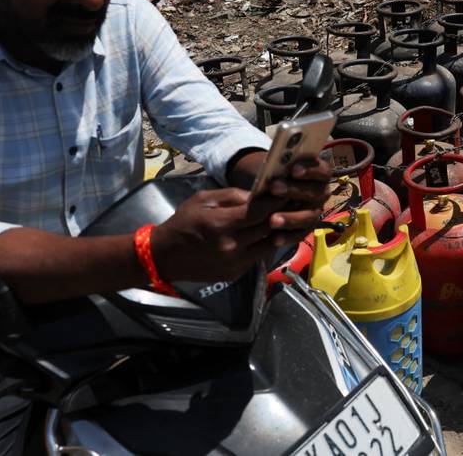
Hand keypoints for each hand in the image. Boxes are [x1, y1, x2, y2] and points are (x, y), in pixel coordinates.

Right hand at [150, 186, 322, 281]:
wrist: (164, 257)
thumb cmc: (182, 223)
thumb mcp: (202, 200)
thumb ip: (231, 196)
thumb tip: (257, 195)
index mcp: (221, 225)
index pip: (259, 212)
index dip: (276, 200)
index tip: (288, 189)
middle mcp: (231, 246)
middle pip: (268, 228)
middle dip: (284, 213)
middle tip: (297, 200)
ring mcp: (235, 263)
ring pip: (269, 244)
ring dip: (281, 231)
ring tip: (291, 216)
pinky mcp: (236, 273)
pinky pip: (259, 256)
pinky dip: (268, 243)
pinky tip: (274, 232)